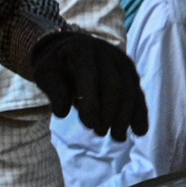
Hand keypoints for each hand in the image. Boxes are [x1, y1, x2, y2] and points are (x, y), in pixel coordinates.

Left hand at [29, 31, 148, 137]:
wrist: (70, 50)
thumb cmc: (56, 67)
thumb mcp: (46, 75)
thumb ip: (54, 90)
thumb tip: (61, 112)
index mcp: (81, 48)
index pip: (89, 75)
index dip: (90, 101)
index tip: (89, 126)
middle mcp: (105, 52)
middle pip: (113, 84)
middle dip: (109, 112)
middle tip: (100, 133)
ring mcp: (121, 61)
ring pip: (129, 90)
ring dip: (125, 116)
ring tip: (118, 137)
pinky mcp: (130, 72)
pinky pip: (138, 93)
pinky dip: (140, 113)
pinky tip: (140, 131)